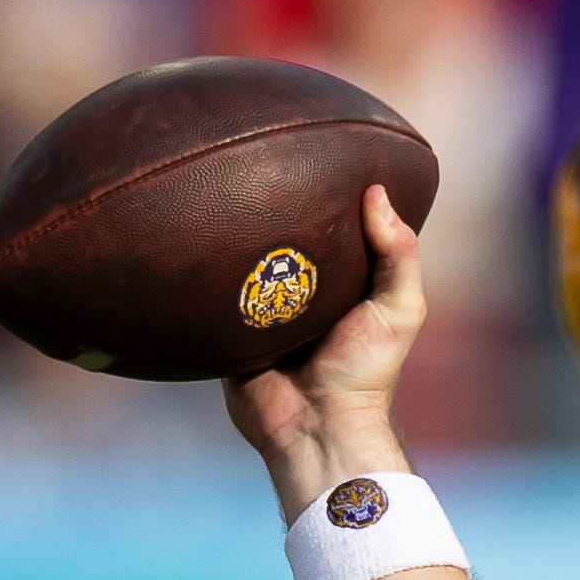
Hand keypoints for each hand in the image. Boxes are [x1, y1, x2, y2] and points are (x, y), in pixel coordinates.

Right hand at [226, 184, 424, 519]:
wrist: (315, 427)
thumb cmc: (365, 371)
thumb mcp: (399, 310)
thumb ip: (399, 256)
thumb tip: (375, 192)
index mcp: (338, 283)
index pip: (327, 230)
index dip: (320, 198)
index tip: (306, 152)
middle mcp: (297, 291)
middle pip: (277, 241)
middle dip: (263, 211)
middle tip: (244, 163)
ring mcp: (258, 310)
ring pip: (237, 263)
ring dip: (225, 238)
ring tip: (205, 189)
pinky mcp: (225, 329)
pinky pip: (205, 297)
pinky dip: (196, 276)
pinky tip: (180, 236)